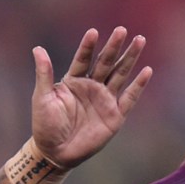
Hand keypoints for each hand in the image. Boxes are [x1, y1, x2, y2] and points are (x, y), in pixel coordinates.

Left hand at [30, 27, 152, 168]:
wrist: (55, 152)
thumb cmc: (45, 124)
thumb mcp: (42, 98)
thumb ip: (44, 74)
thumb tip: (38, 49)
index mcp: (74, 80)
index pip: (83, 59)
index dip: (88, 46)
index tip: (93, 32)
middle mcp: (92, 86)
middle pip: (105, 62)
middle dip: (114, 47)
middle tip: (122, 30)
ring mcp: (105, 99)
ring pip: (120, 74)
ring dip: (130, 58)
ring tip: (140, 40)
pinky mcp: (115, 115)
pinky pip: (129, 97)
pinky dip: (138, 85)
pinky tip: (147, 71)